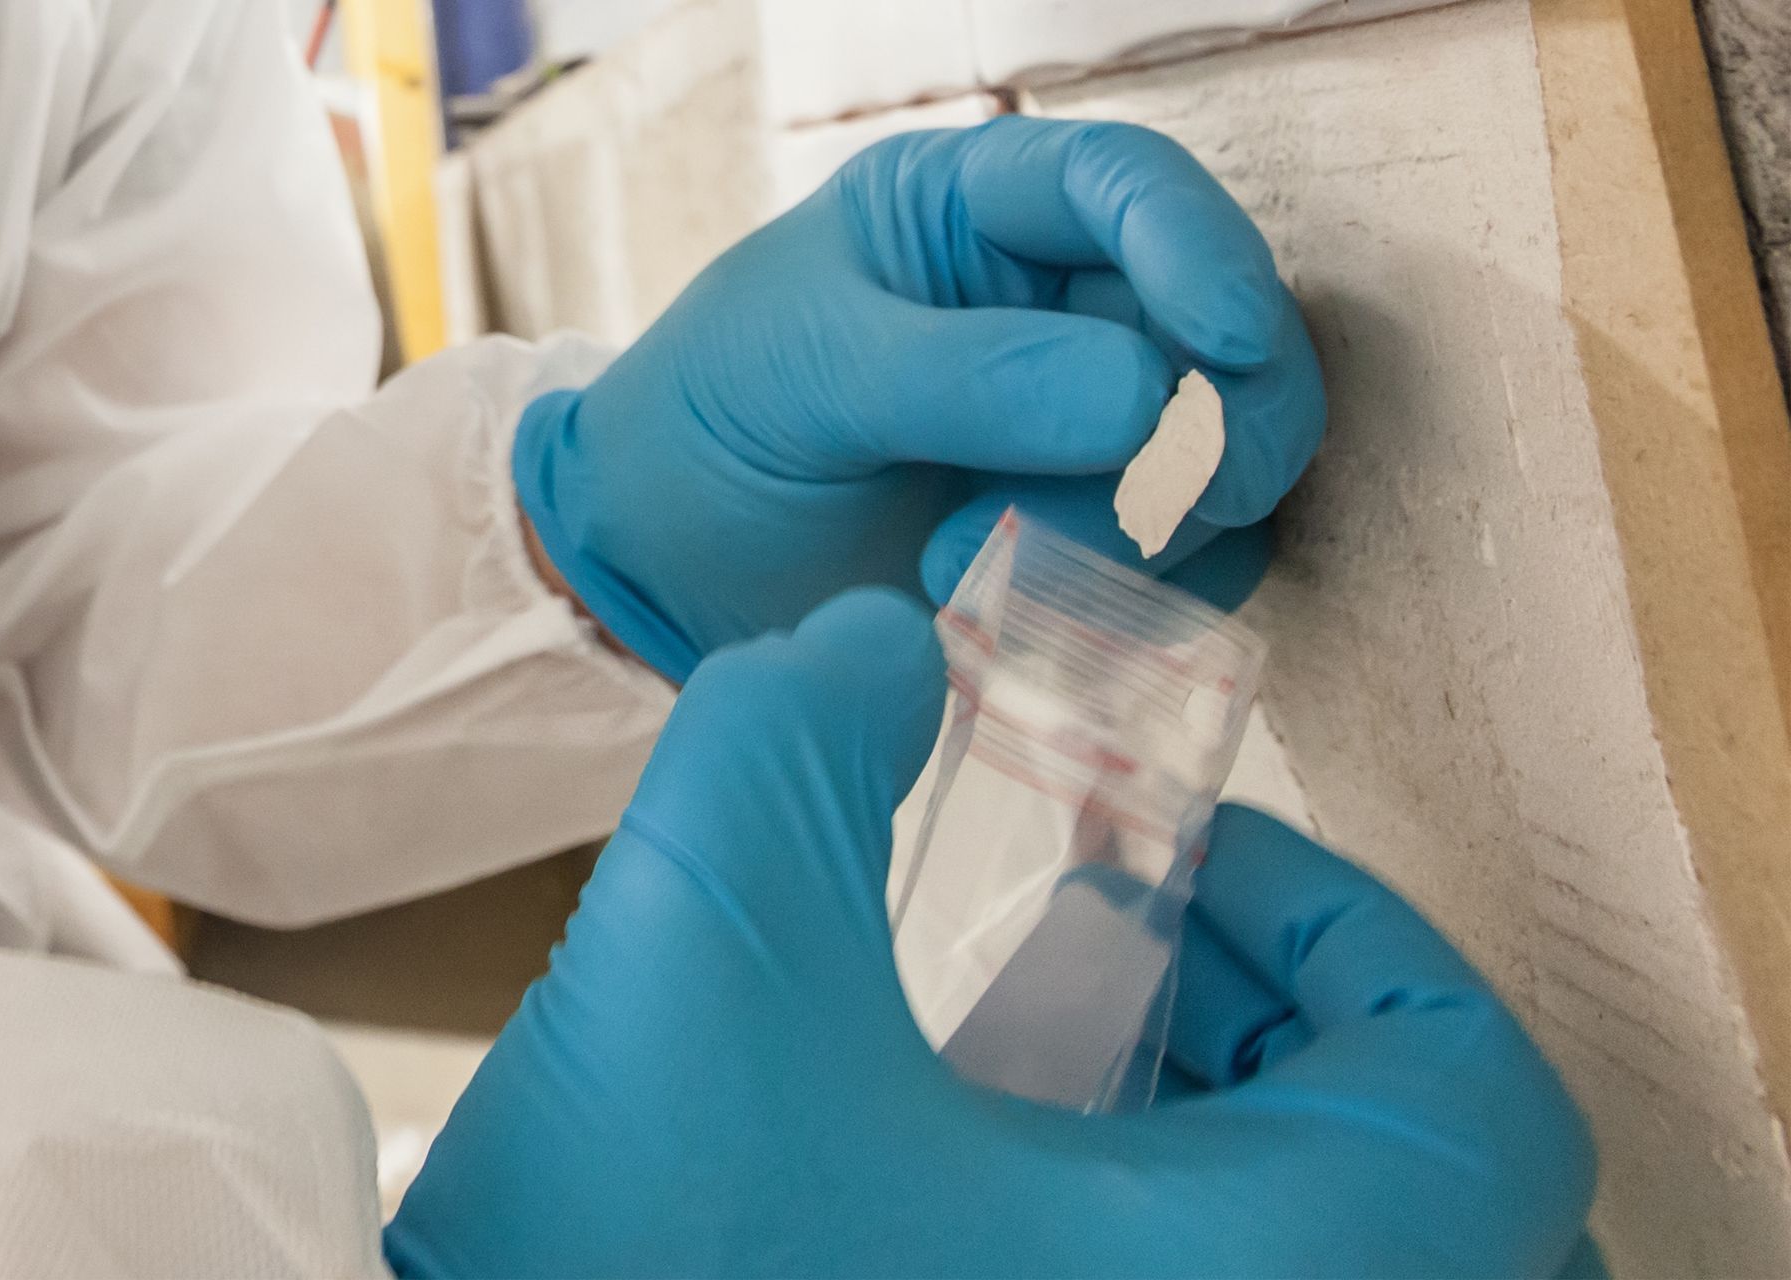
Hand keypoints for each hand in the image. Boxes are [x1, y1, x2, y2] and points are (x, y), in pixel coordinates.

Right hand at [386, 590, 1593, 1277]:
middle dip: (1266, 1022)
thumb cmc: (633, 1259)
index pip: (1476, 1100)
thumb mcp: (706, 929)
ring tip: (1017, 1038)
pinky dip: (1123, 1214)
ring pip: (1304, 1249)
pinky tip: (945, 1151)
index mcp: (1252, 1275)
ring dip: (1196, 1121)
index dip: (1353, 939)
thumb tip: (879, 642)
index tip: (1174, 875)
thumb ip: (802, 724)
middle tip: (1110, 945)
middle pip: (1413, 1182)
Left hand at [514, 116, 1323, 679]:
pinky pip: (1189, 577)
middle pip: (1226, 340)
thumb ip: (970, 378)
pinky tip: (1013, 627)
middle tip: (1122, 510)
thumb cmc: (710, 423)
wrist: (662, 568)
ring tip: (967, 572)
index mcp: (985, 211)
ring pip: (1223, 470)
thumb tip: (1151, 403)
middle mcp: (1064, 311)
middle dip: (1200, 429)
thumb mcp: (810, 371)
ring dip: (1135, 538)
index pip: (1135, 191)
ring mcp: (1090, 433)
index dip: (1203, 253)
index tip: (1223, 343)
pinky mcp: (1094, 547)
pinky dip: (1138, 609)